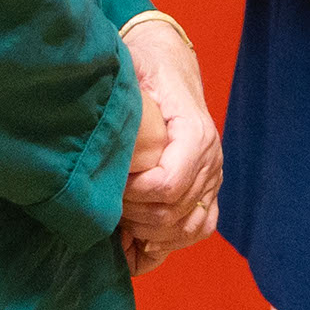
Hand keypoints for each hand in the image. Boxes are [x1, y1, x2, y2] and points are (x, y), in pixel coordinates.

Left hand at [119, 20, 220, 276]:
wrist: (171, 64)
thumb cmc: (148, 67)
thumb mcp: (134, 69)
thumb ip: (124, 94)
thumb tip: (96, 120)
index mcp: (195, 133)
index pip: (168, 185)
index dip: (134, 194)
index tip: (108, 184)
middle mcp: (211, 160)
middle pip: (174, 212)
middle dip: (134, 215)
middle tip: (105, 204)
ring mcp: (212, 180)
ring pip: (189, 229)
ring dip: (151, 234)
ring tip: (121, 225)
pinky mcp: (207, 192)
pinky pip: (198, 230)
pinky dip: (169, 244)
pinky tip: (138, 244)